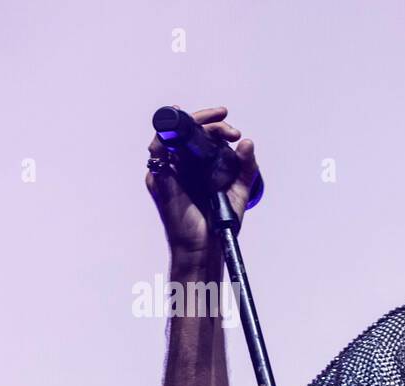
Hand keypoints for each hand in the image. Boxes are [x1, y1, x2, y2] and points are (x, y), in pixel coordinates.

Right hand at [145, 105, 260, 259]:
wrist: (206, 246)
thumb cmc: (219, 220)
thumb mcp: (239, 189)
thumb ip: (246, 166)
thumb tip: (247, 142)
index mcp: (199, 164)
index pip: (201, 134)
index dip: (215, 125)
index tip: (233, 129)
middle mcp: (181, 163)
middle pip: (186, 129)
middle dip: (208, 121)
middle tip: (227, 126)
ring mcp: (168, 170)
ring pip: (171, 134)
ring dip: (193, 124)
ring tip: (218, 128)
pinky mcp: (158, 178)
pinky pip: (157, 149)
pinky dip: (167, 136)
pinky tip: (184, 131)